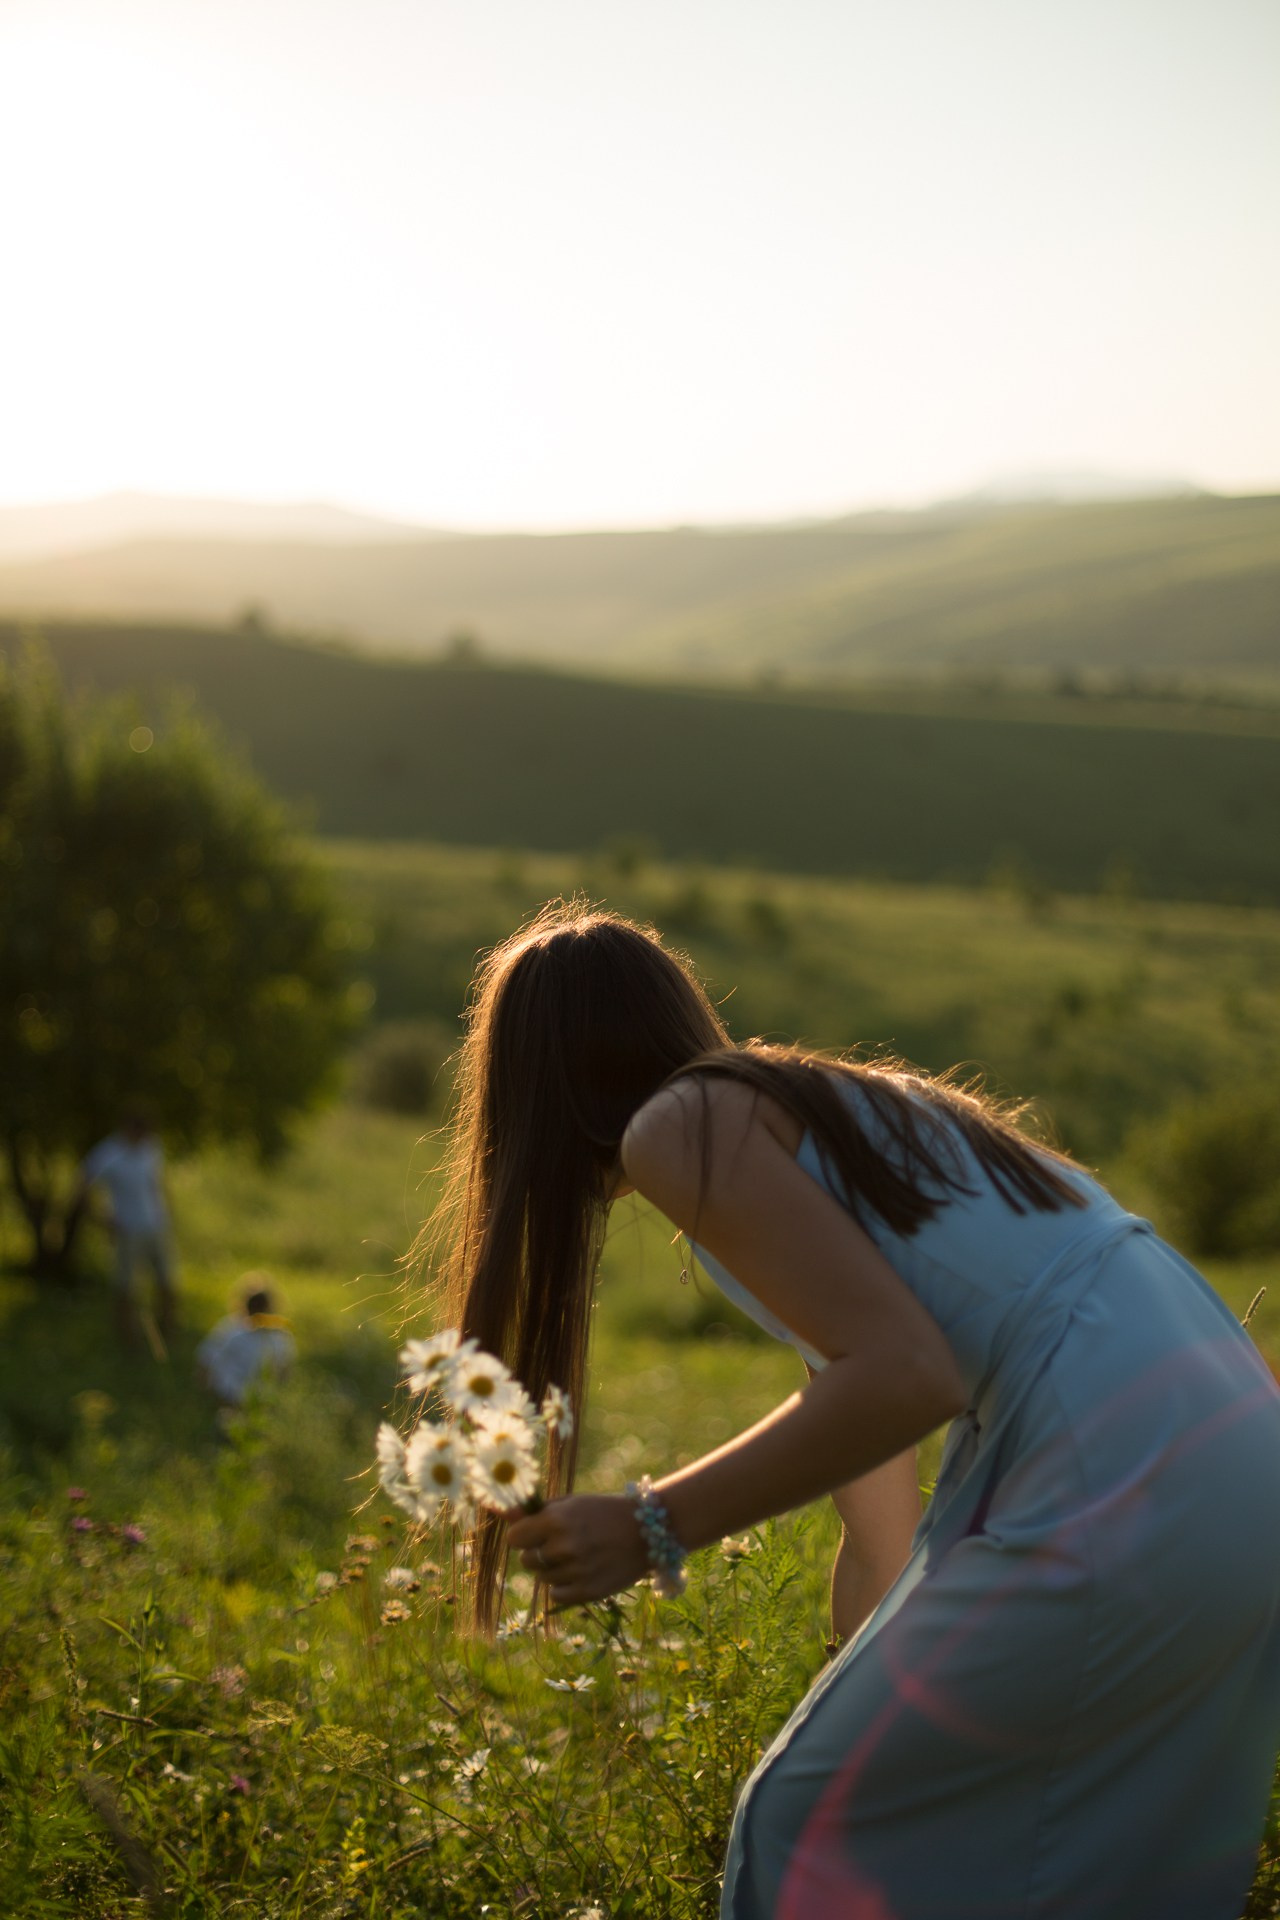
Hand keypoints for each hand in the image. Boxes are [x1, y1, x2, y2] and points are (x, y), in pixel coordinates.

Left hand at [506, 1494, 649, 1607]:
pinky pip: (556, 1594)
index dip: (523, 1534)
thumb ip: (535, 1511)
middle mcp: (564, 1546)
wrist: (646, 1531)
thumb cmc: (602, 1512)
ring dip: (553, 1569)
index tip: (535, 1532)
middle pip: (526, 1560)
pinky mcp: (587, 1592)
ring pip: (542, 1577)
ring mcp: (577, 1570)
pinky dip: (564, 1586)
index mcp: (557, 1519)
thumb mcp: (570, 1504)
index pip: (514, 1538)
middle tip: (560, 1544)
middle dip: (538, 1552)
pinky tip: (581, 1571)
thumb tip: (501, 1510)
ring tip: (577, 1555)